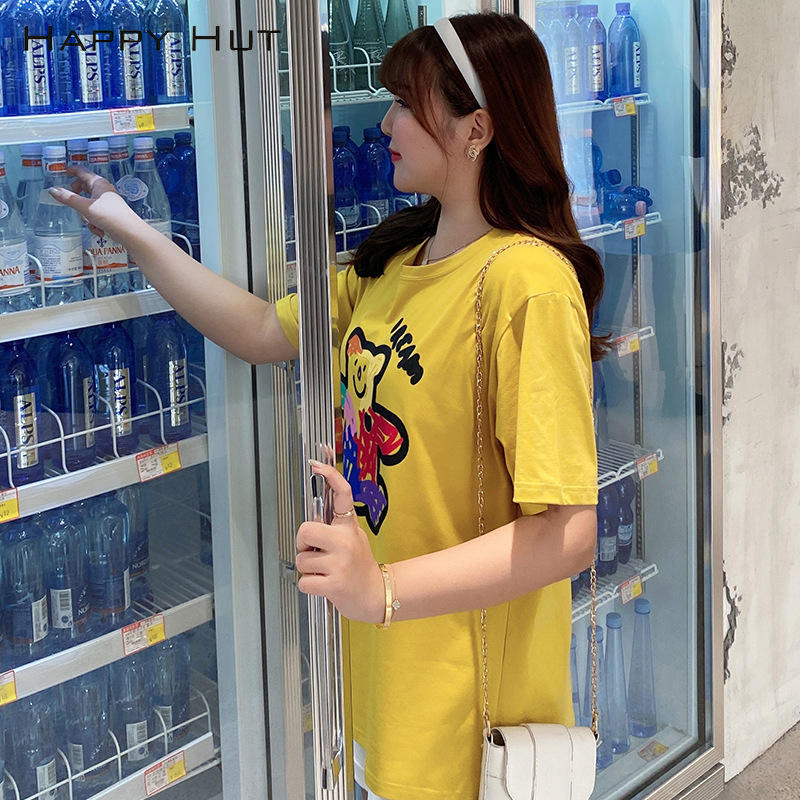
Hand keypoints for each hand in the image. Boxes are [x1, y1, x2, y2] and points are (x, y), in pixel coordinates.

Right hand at [47, 165, 141, 242]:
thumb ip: (68, 198)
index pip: (81, 171)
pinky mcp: (110, 213)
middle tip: (70, 201)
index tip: (63, 172)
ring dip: (86, 215)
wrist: (129, 232)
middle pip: (84, 188)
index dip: (71, 170)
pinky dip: (94, 223)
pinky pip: (96, 215)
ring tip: (90, 222)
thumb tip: (53, 190)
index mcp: (98, 183)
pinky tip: (99, 230)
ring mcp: (107, 202)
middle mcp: (104, 190)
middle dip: (76, 198)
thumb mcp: (84, 207)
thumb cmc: (110, 216)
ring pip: (88, 204)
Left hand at [295, 459, 385, 624]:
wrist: (377, 595)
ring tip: (325, 572)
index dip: (330, 476)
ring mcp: (340, 563)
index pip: (342, 495)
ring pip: (301, 559)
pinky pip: (304, 581)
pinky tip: (324, 585)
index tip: (317, 465)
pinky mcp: (334, 584)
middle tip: (312, 551)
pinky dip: (309, 586)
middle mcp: (346, 542)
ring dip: (308, 569)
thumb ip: (335, 528)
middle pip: (305, 530)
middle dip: (301, 543)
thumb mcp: (353, 539)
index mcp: (349, 527)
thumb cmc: (359, 568)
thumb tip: (311, 521)